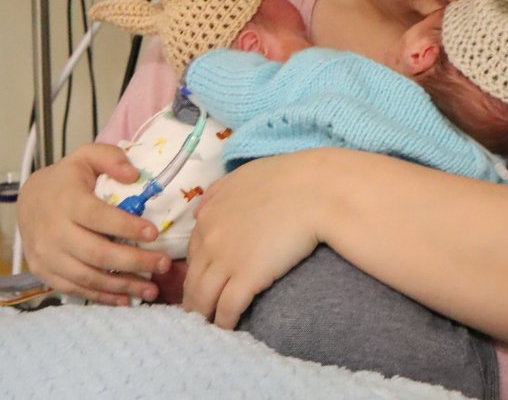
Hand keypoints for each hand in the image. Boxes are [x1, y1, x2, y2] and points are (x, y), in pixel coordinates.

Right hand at [16, 143, 172, 304]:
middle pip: (96, 253)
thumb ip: (111, 159)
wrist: (28, 200)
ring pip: (88, 277)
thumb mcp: (86, 157)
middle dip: (133, 262)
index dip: (126, 226)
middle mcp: (54, 232)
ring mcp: (47, 256)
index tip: (154, 233)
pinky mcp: (44, 273)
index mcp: (66, 201)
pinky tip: (127, 299)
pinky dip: (102, 297)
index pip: (98, 217)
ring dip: (123, 285)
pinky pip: (76, 289)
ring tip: (152, 289)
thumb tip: (134, 176)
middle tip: (164, 264)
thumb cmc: (66, 179)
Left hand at [182, 151, 325, 328]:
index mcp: (209, 213)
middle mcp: (209, 237)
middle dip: (193, 299)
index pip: (193, 252)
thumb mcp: (243, 177)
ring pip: (203, 297)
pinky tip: (227, 329)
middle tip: (198, 314)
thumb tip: (202, 211)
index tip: (202, 283)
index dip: (197, 271)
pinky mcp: (246, 277)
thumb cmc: (286, 179)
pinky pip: (227, 308)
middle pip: (192, 278)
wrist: (314, 190)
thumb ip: (218, 192)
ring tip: (207, 328)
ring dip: (203, 315)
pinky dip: (224, 322)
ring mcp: (226, 259)